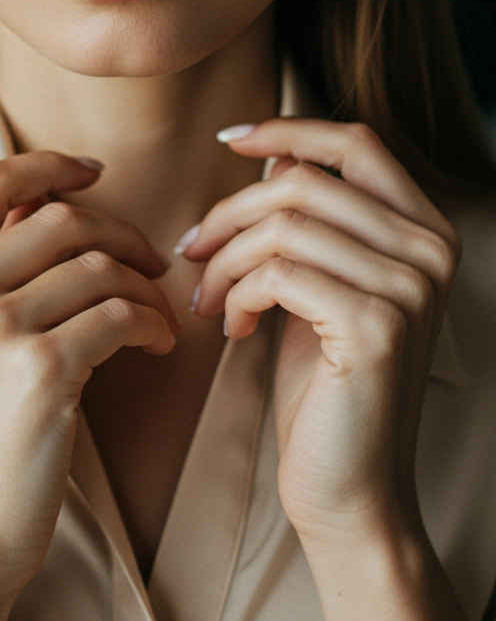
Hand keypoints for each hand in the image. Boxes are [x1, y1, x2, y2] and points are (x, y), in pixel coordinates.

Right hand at [0, 150, 174, 620]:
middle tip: (152, 262)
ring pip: (98, 265)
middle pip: (59, 217)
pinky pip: (120, 314)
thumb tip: (50, 204)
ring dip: (144, 286)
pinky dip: (153, 323)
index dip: (50, 164)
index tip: (94, 172)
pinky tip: (159, 344)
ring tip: (157, 316)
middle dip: (119, 231)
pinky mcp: (39, 373)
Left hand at [182, 119, 459, 543]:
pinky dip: (235, 294)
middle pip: (303, 181)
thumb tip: (276, 155)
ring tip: (206, 300)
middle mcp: (430, 251)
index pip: (356, 142)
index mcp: (425, 231)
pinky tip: (231, 329)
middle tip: (191, 253)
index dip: (287, 129)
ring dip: (224, 261)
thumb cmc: (325, 390)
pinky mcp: (375, 325)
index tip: (227, 140)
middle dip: (229, 213)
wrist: (350, 491)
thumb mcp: (317, 288)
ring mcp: (410, 287)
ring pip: (281, 226)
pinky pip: (276, 273)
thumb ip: (310, 222)